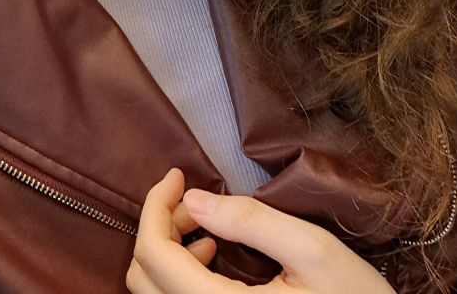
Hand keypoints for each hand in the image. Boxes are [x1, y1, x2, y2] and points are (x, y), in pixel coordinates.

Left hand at [126, 168, 395, 293]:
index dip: (154, 206)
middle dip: (161, 226)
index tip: (177, 174)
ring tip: (207, 226)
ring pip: (156, 293)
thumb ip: (250, 221)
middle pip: (144, 277)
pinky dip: (180, 273)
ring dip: (170, 250)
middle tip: (194, 197)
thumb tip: (192, 198)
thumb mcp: (312, 253)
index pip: (154, 256)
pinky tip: (214, 254)